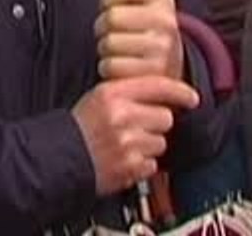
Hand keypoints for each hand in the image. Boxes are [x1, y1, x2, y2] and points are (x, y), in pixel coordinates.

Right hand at [72, 76, 199, 194]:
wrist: (59, 158)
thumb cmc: (79, 128)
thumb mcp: (99, 97)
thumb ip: (129, 92)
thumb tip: (163, 94)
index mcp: (112, 93)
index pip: (157, 85)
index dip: (179, 91)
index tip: (192, 97)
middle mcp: (122, 116)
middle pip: (165, 116)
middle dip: (155, 124)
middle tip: (135, 127)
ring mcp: (127, 143)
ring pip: (161, 142)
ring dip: (149, 145)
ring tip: (126, 144)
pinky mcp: (130, 167)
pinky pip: (152, 164)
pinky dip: (141, 164)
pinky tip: (124, 159)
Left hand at [95, 0, 184, 80]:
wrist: (171, 70)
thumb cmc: (149, 30)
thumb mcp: (148, 0)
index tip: (110, 3)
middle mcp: (166, 20)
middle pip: (111, 17)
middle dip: (102, 27)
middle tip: (113, 32)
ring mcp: (162, 48)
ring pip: (107, 43)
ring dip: (105, 50)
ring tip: (120, 50)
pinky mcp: (152, 73)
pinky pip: (110, 66)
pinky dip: (109, 69)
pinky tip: (123, 67)